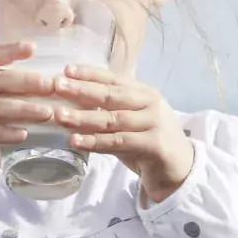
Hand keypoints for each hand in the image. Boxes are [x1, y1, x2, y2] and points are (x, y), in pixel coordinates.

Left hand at [51, 65, 194, 203]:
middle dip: (82, 90)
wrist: (180, 168)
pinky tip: (76, 141)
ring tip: (59, 116)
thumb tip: (71, 101)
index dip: (90, 73)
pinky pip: (118, 142)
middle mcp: (151, 103)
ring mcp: (154, 123)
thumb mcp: (130, 121)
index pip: (114, 78)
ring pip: (112, 119)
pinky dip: (95, 142)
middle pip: (112, 95)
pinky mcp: (154, 145)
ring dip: (83, 117)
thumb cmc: (148, 141)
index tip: (66, 69)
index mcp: (144, 92)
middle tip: (57, 86)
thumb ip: (108, 111)